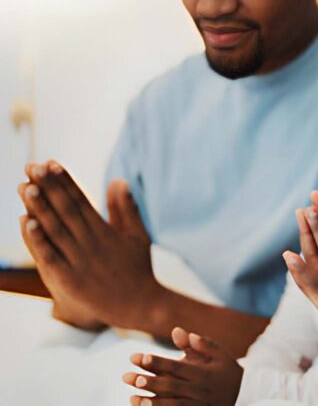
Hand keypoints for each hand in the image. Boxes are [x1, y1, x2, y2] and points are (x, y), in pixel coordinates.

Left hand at [18, 161, 161, 329]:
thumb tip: (118, 181)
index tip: (51, 163)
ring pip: (56, 229)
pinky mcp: (70, 279)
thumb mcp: (137, 235)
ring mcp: (80, 260)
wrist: (142, 305)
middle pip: (65, 209)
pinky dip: (39, 240)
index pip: (81, 200)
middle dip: (48, 187)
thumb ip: (125, 208)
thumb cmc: (139, 271)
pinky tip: (27, 223)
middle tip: (31, 166)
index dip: (65, 181)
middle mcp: (91, 242)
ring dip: (39, 207)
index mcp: (105, 230)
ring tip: (24, 186)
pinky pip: (51, 256)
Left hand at [124, 326, 242, 404]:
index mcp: (203, 373)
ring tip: (132, 398)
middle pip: (171, 386)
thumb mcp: (220, 355)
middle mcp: (199, 390)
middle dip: (149, 382)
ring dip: (151, 402)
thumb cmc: (228, 371)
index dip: (158, 362)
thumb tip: (179, 331)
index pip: (177, 367)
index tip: (140, 357)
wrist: (246, 395)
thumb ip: (200, 344)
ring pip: (172, 404)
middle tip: (128, 378)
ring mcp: (198, 405)